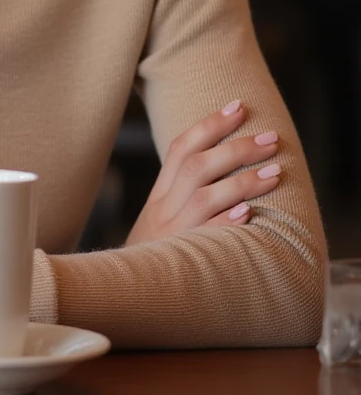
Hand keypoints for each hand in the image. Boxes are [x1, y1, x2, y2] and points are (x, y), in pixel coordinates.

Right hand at [125, 100, 280, 245]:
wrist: (124, 291)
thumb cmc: (154, 253)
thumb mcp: (161, 216)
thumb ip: (184, 191)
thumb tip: (223, 162)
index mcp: (159, 194)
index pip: (182, 148)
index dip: (210, 124)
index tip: (239, 106)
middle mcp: (163, 209)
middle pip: (196, 166)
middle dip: (235, 147)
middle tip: (270, 138)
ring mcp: (172, 234)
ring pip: (204, 197)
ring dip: (241, 181)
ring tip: (274, 172)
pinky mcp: (182, 260)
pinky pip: (203, 237)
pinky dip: (223, 222)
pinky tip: (246, 213)